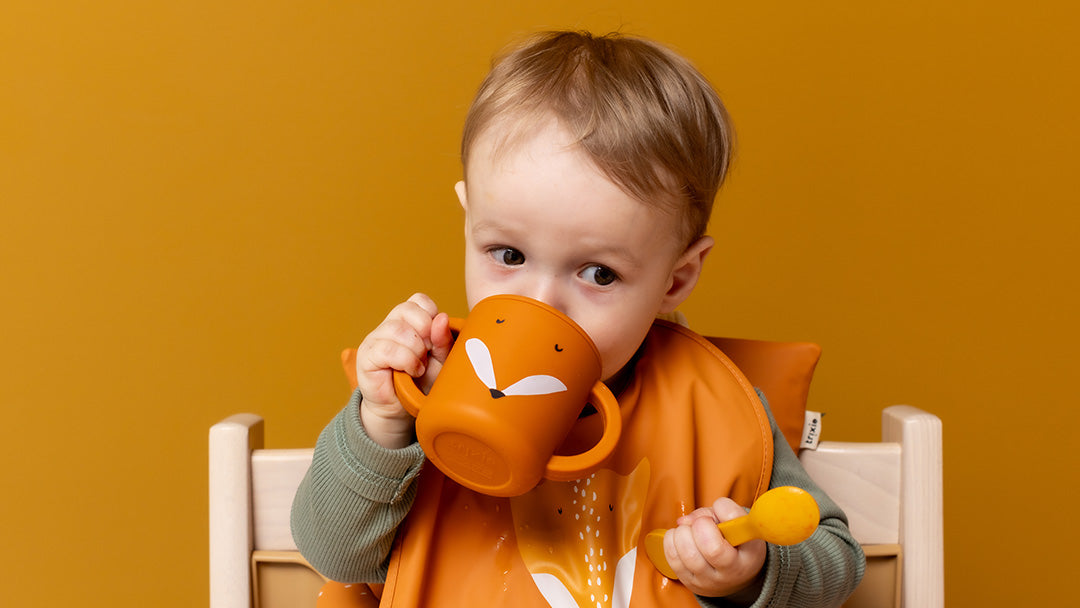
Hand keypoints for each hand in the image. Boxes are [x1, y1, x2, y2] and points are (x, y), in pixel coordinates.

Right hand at [354, 293, 452, 448]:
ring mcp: (375, 339)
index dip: (431, 316)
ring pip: (397, 329)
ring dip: (415, 350)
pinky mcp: (366, 356)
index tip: (436, 339)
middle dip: (425, 332)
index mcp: (407, 321)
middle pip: (407, 310)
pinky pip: (386, 349)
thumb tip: (442, 318)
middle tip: (428, 354)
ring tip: (419, 366)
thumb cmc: (422, 382)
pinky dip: (405, 360)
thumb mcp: (440, 361)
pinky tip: (411, 371)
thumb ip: (443, 341)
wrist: (403, 409)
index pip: (418, 300)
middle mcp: (389, 325)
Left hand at [661, 497, 766, 598]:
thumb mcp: (742, 524)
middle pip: (698, 553)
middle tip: (701, 523)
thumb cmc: (740, 543)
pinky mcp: (689, 581)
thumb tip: (686, 520)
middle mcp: (725, 576)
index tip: (714, 518)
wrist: (738, 573)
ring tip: (691, 529)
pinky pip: (672, 559)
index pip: (716, 547)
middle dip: (694, 528)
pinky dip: (671, 540)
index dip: (709, 523)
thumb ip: (722, 511)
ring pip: (684, 555)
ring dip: (681, 533)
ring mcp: (706, 581)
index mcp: (744, 561)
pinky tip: (682, 536)